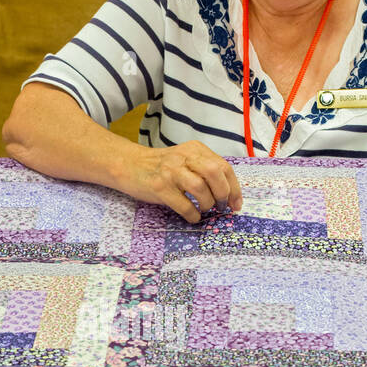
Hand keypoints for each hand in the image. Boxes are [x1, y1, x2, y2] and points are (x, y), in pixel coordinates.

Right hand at [124, 140, 242, 223]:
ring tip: (204, 210)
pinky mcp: (160, 187)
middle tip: (221, 206)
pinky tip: (192, 217)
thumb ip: (204, 169)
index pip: (223, 166)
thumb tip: (228, 194)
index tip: (236, 204)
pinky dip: (193, 215)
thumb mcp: (185, 159)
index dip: (234, 188)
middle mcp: (184, 157)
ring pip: (200, 188)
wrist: (130, 165)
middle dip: (223, 194)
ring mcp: (171, 171)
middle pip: (214, 173)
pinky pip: (184, 205)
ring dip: (207, 204)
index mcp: (195, 149)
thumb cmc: (161, 166)